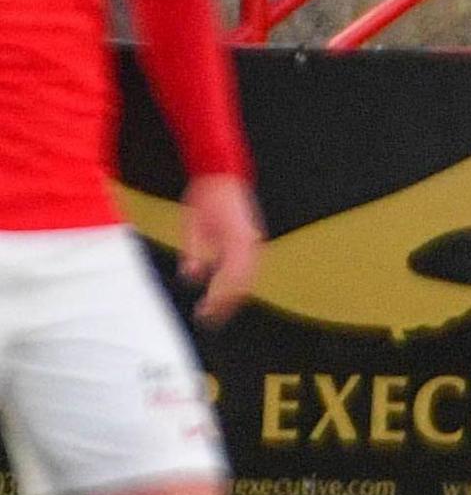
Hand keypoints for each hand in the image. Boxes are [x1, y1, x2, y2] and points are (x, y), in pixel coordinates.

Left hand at [181, 174, 263, 325]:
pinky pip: (247, 269)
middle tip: (209, 319)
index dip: (219, 298)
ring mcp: (254, 242)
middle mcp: (251, 243)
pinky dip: (237, 284)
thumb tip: (191, 277)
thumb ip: (194, 252)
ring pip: (248, 278)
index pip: (231, 278)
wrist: (222, 175)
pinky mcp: (251, 241)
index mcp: (237, 240)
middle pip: (244, 283)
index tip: (205, 312)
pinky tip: (222, 292)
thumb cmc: (206, 197)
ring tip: (216, 312)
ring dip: (233, 297)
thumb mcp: (192, 224)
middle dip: (227, 304)